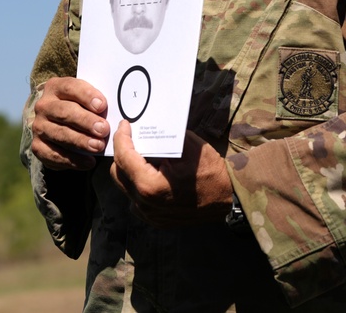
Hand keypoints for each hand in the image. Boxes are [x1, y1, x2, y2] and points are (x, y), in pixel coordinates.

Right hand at [31, 77, 109, 170]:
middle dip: (86, 121)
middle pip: (65, 112)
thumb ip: (98, 103)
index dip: (86, 96)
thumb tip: (118, 113)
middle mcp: (44, 105)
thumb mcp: (87, 100)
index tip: (102, 106)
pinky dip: (73, 160)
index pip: (71, 87)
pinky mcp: (37, 146)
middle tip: (103, 129)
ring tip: (98, 147)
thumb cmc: (81, 109)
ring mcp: (39, 126)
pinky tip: (88, 162)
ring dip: (81, 141)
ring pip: (60, 134)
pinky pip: (54, 154)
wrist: (60, 126)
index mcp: (56, 87)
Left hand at [110, 121, 232, 226]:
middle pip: (118, 173)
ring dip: (129, 169)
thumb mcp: (188, 146)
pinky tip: (152, 174)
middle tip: (133, 139)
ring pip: (125, 186)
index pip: (123, 158)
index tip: (124, 125)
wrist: (227, 198)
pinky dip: (138, 184)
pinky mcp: (154, 219)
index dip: (121, 138)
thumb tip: (144, 127)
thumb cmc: (210, 170)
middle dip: (122, 153)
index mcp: (150, 185)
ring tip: (143, 156)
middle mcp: (144, 203)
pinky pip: (135, 198)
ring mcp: (148, 214)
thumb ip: (162, 138)